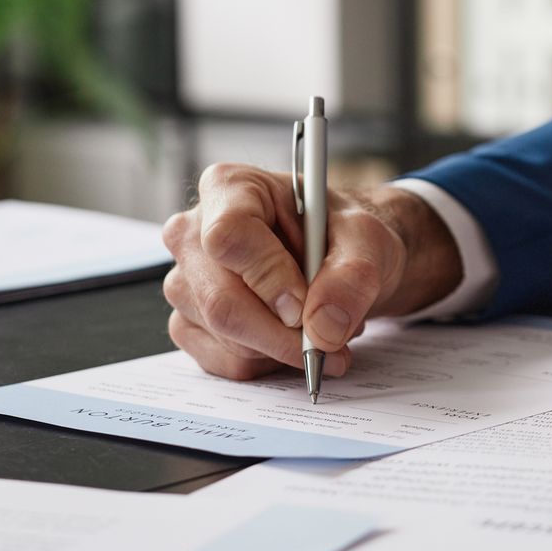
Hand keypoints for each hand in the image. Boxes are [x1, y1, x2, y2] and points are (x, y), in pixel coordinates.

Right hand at [162, 164, 461, 380]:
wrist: (338, 258)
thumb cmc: (342, 235)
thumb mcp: (365, 240)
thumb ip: (352, 278)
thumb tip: (323, 328)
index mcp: (229, 188)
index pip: (228, 236)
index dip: (269, 278)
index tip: (305, 306)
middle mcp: (193, 233)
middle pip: (220, 300)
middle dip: (283, 334)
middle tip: (331, 342)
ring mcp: (185, 281)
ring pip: (225, 337)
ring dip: (283, 348)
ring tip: (319, 324)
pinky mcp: (189, 322)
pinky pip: (224, 360)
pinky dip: (268, 362)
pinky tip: (290, 338)